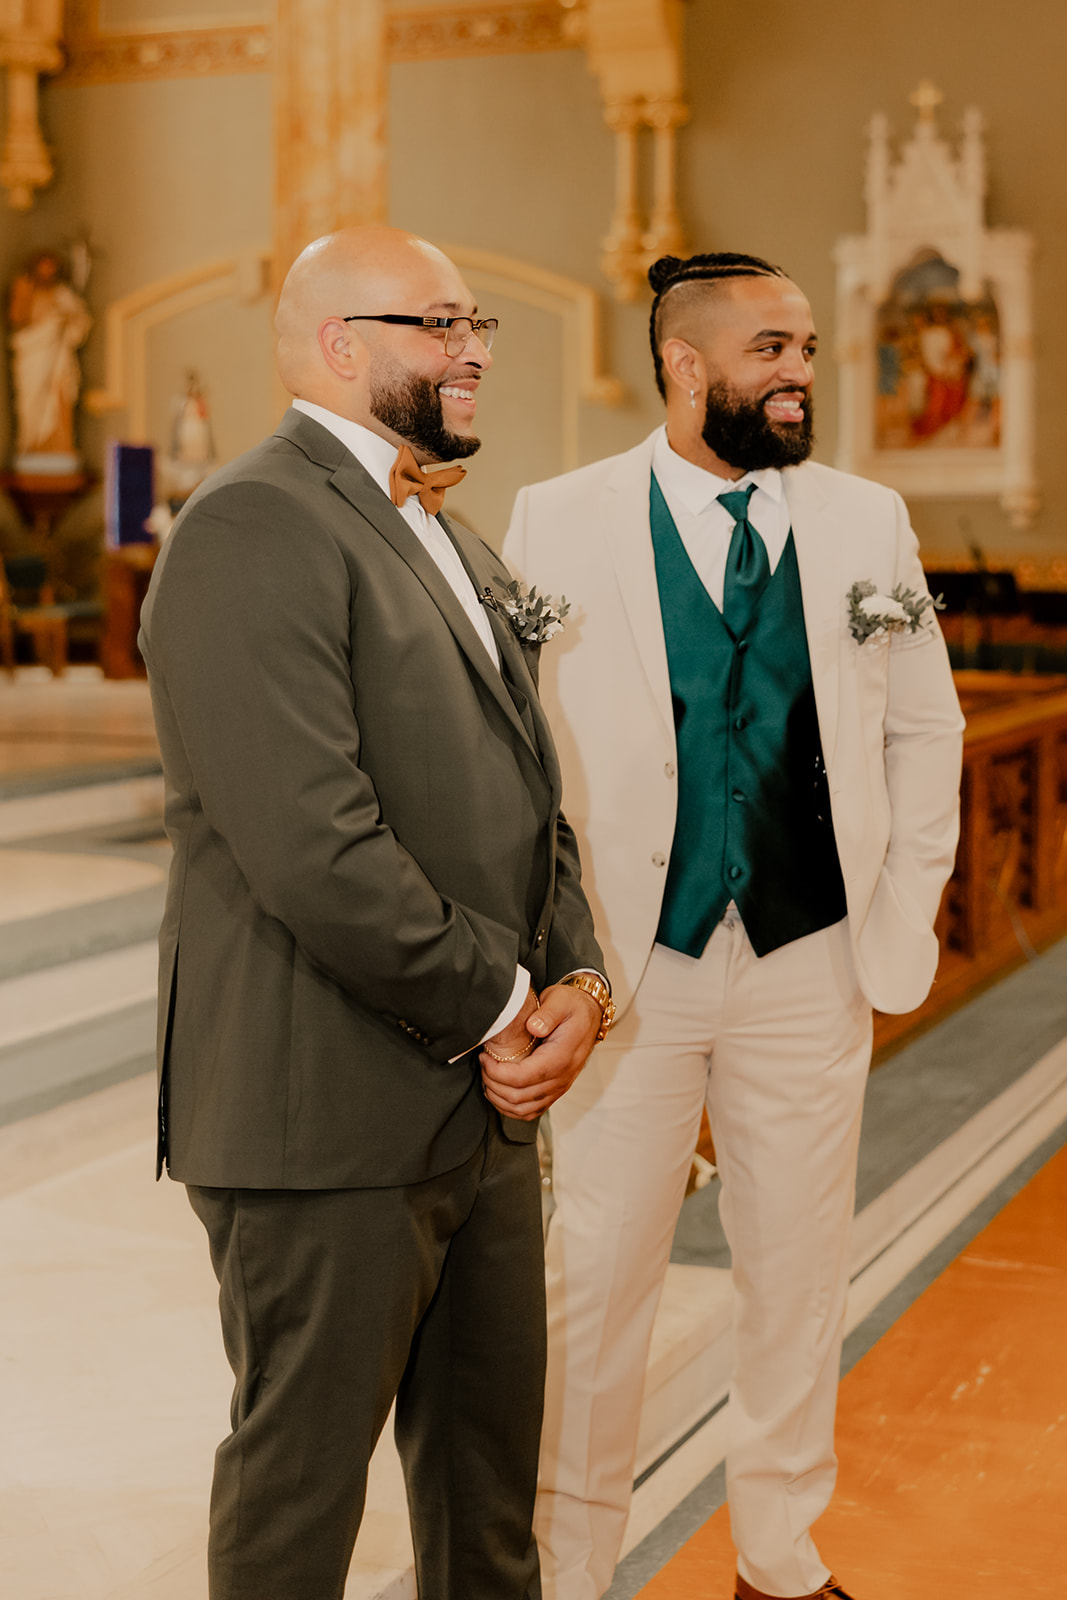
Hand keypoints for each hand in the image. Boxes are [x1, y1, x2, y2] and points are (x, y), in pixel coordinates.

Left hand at [480, 983, 601, 1121]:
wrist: (590, 1014)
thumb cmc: (571, 1006)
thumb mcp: (560, 1000)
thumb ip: (547, 1014)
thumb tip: (533, 1028)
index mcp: (561, 1057)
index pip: (522, 1077)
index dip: (497, 1072)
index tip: (485, 1057)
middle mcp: (562, 1077)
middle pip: (519, 1097)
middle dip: (493, 1084)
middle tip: (483, 1065)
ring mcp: (560, 1087)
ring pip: (524, 1109)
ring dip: (500, 1099)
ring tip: (487, 1079)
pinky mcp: (556, 1090)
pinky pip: (532, 1111)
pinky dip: (512, 1108)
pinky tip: (499, 1094)